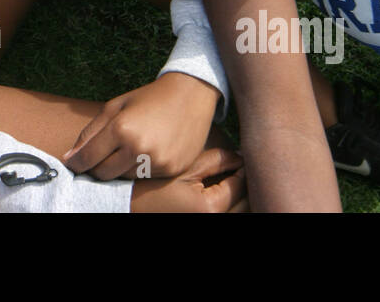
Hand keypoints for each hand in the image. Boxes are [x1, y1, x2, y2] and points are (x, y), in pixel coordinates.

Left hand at [63, 71, 221, 179]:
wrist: (190, 95)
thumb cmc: (148, 98)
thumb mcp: (115, 106)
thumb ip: (90, 132)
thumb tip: (69, 157)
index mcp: (121, 128)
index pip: (88, 158)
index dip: (75, 164)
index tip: (70, 164)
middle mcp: (138, 148)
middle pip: (104, 174)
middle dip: (96, 168)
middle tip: (99, 158)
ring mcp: (156, 161)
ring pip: (124, 178)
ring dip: (119, 169)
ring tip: (126, 151)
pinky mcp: (171, 169)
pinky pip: (145, 178)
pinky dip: (140, 169)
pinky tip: (145, 153)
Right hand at [130, 147, 247, 212]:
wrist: (133, 204)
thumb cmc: (156, 183)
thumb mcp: (187, 166)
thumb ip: (217, 161)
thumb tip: (241, 157)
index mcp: (211, 208)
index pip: (241, 185)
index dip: (243, 166)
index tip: (239, 154)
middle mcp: (215, 222)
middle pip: (247, 203)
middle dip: (246, 183)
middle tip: (239, 166)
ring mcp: (210, 225)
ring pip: (242, 211)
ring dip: (241, 196)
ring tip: (232, 179)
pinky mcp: (204, 222)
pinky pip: (228, 215)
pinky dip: (232, 205)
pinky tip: (224, 191)